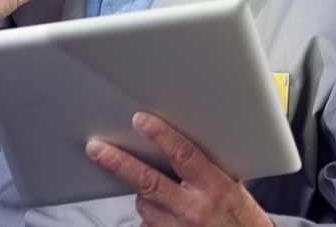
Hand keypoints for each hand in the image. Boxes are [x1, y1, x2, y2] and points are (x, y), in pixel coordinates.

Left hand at [86, 112, 273, 226]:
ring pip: (144, 203)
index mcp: (214, 187)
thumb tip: (173, 140)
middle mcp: (193, 209)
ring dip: (145, 194)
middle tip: (96, 149)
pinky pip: (147, 223)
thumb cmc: (239, 216)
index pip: (183, 155)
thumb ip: (204, 165)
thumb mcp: (231, 184)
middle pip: (148, 182)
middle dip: (119, 163)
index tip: (140, 120)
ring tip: (166, 193)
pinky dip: (152, 215)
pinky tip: (169, 216)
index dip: (160, 136)